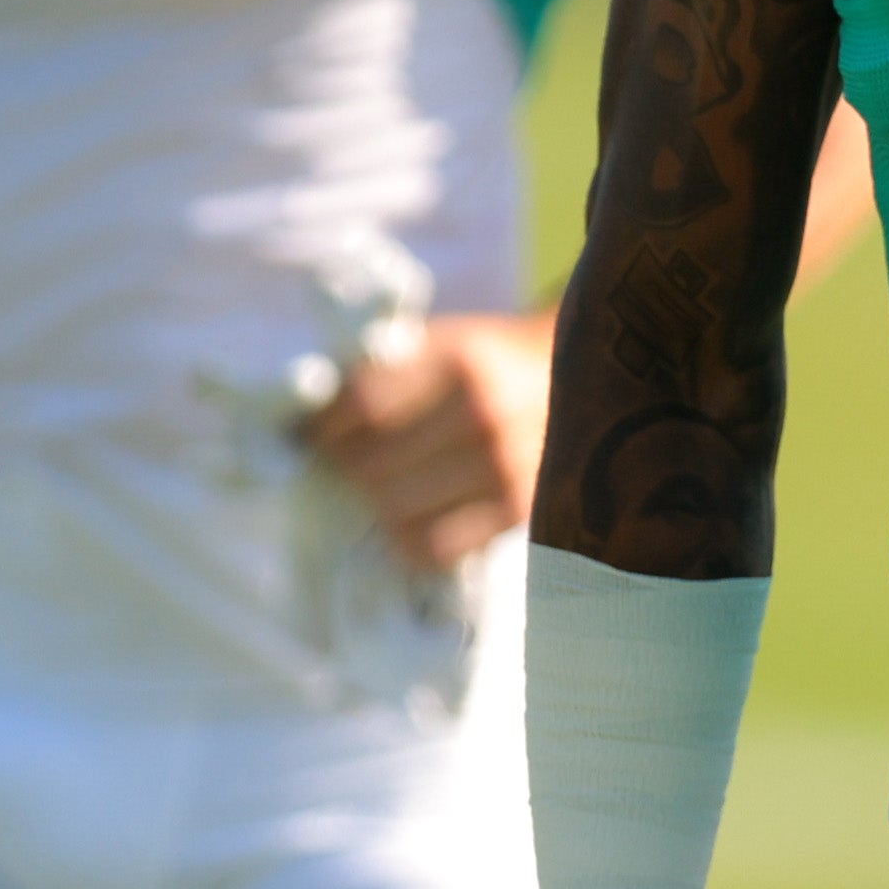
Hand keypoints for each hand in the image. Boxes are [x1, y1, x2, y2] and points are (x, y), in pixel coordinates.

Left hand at [305, 309, 550, 569]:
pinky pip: (434, 547)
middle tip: (334, 470)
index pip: (362, 405)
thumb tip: (303, 421)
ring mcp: (506, 469)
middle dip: (342, 471)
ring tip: (372, 493)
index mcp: (461, 361)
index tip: (305, 438)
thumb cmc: (492, 361)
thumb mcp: (445, 341)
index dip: (322, 429)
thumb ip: (383, 371)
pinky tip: (406, 521)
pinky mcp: (519, 513)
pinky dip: (408, 540)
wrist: (586, 382)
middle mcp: (485, 415)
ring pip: (396, 512)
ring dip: (373, 507)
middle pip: (373, 465)